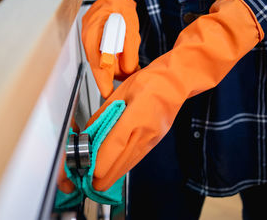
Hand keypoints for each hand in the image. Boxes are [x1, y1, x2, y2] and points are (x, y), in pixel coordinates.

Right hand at [81, 0, 139, 98]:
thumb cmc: (120, 3)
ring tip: (129, 70)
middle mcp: (88, 38)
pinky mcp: (95, 38)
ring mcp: (90, 38)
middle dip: (113, 74)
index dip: (102, 81)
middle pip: (99, 65)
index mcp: (93, 34)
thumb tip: (128, 69)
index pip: (97, 63)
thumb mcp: (130, 26)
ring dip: (115, 66)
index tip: (107, 94)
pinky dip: (113, 59)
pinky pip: (102, 54)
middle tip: (128, 80)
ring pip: (101, 61)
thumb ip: (129, 49)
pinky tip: (123, 60)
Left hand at [86, 0, 263, 190]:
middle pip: (123, 159)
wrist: (176, 82)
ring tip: (101, 184)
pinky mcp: (155, 140)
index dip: (103, 159)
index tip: (91, 171)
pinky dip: (125, 166)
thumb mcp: (121, 92)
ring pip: (131, 161)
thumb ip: (105, 112)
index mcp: (136, 116)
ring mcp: (152, 138)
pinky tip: (117, 171)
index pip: (116, 143)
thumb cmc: (149, 82)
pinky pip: (138, 157)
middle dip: (106, 175)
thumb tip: (91, 130)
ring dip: (115, 174)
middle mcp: (146, 131)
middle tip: (92, 185)